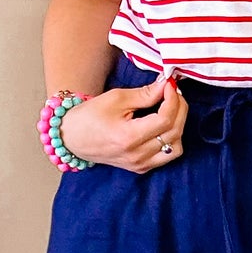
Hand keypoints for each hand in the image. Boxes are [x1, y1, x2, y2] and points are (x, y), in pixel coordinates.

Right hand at [57, 74, 187, 173]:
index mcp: (129, 138)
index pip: (165, 119)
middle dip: (179, 108)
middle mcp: (137, 155)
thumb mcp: (116, 98)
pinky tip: (164, 124)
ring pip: (176, 147)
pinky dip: (172, 139)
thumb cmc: (89, 116)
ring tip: (170, 108)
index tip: (169, 84)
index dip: (173, 99)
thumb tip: (166, 85)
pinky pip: (167, 156)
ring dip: (178, 125)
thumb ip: (144, 94)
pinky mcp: (140, 168)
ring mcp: (139, 164)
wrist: (71, 138)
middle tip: (173, 92)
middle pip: (174, 132)